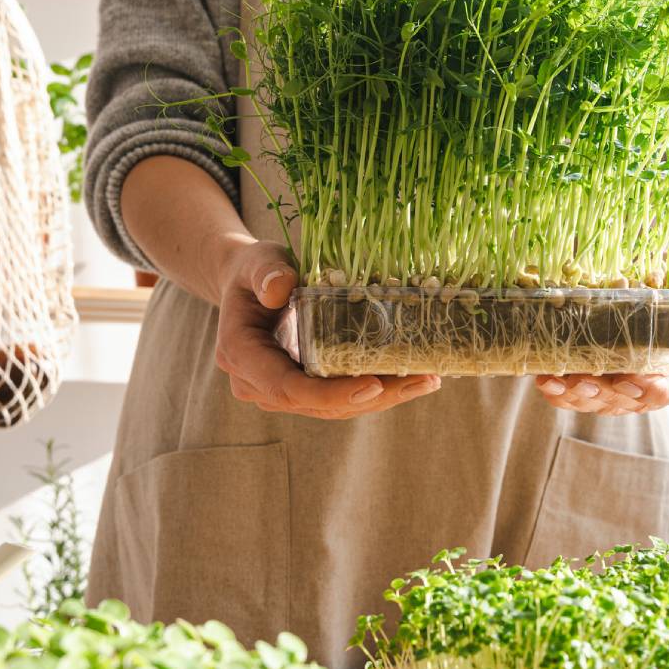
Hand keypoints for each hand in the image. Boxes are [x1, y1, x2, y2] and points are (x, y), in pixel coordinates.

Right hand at [214, 240, 440, 418]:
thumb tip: (280, 288)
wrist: (248, 283)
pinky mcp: (301, 388)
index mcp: (240, 354)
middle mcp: (256, 383)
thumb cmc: (254, 268)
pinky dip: (374, 390)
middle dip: (371, 398)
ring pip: (332, 408)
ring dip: (381, 398)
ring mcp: (278, 390)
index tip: (373, 387)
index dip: (330, 394)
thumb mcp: (258, 261)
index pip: (286, 388)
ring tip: (428, 379)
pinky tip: (412, 378)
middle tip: (422, 380)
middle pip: (317, 404)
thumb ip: (267, 272)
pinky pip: (337, 398)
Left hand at [534, 252, 668, 415]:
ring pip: (611, 402)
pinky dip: (567, 391)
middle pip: (641, 399)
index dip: (660, 390)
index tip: (631, 383)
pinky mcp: (613, 380)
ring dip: (581, 397)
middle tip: (582, 384)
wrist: (648, 275)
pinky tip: (547, 382)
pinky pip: (591, 393)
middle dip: (609, 395)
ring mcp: (640, 382)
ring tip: (555, 384)